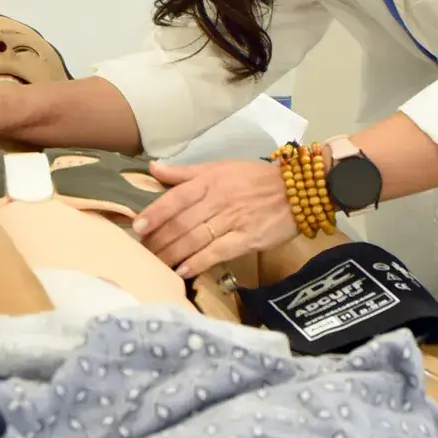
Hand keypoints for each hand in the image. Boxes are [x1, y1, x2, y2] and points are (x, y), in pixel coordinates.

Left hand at [134, 159, 297, 278]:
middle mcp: (218, 200)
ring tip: (155, 264)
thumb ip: (185, 172)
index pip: (176, 198)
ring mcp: (232, 221)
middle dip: (159, 239)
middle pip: (182, 222)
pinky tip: (183, 270)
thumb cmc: (255, 179)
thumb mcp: (220, 167)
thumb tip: (153, 168)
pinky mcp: (246, 239)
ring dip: (172, 253)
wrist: (299, 190)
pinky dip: (198, 262)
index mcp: (209, 181)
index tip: (138, 226)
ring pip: (195, 239)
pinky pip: (218, 252)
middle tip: (141, 252)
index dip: (155, 213)